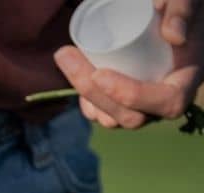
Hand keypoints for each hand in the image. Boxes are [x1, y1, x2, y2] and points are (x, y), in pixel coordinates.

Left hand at [54, 0, 203, 128]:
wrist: (164, 19)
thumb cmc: (176, 10)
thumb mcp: (186, 1)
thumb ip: (183, 9)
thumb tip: (173, 35)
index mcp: (186, 83)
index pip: (166, 102)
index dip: (132, 95)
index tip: (100, 74)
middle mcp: (162, 105)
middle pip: (129, 116)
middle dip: (93, 91)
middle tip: (67, 55)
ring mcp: (142, 110)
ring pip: (111, 119)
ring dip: (84, 93)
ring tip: (66, 57)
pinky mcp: (124, 108)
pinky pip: (103, 115)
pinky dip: (86, 101)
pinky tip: (74, 76)